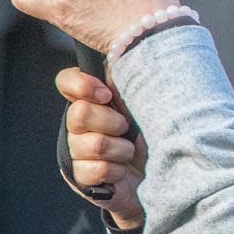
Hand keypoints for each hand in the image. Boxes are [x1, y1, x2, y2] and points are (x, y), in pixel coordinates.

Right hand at [57, 66, 146, 229]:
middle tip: (127, 129)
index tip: (107, 94)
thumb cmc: (157, 133)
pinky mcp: (79, 177)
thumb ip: (128, 82)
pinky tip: (122, 171)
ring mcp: (76, 151)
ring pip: (91, 144)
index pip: (67, 81)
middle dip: (112, 123)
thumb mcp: (147, 102)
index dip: (82, 85)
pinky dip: (116, 171)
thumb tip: (120, 56)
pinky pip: (95, 170)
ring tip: (130, 153)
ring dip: (121, 150)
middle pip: (79, 114)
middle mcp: (78, 123)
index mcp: (92, 99)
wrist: (166, 175)